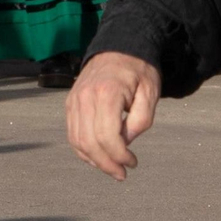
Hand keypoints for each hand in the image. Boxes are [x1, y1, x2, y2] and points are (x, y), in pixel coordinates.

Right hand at [66, 52, 162, 180]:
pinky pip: (72, 134)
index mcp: (107, 92)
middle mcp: (85, 97)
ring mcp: (74, 100)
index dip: (119, 156)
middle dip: (106, 164)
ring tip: (112, 168)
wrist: (119, 46)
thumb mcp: (150, 92)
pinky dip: (83, 150)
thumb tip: (124, 144)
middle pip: (89, 143)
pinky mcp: (70, 104)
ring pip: (77, 141)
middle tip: (122, 174)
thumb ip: (140, 120)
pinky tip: (98, 158)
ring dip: (94, 161)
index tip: (133, 163)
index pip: (107, 136)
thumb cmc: (138, 70)